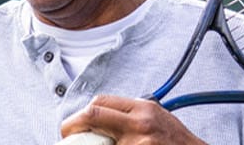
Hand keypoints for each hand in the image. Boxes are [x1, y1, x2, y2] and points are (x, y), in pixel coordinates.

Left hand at [58, 95, 203, 144]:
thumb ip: (132, 114)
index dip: (81, 113)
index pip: (101, 102)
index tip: (73, 124)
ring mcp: (140, 143)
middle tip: (66, 136)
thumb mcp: (157, 117)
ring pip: (99, 142)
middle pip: (93, 114)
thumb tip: (101, 116)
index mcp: (143, 109)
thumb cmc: (177, 142)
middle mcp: (140, 123)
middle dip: (72, 126)